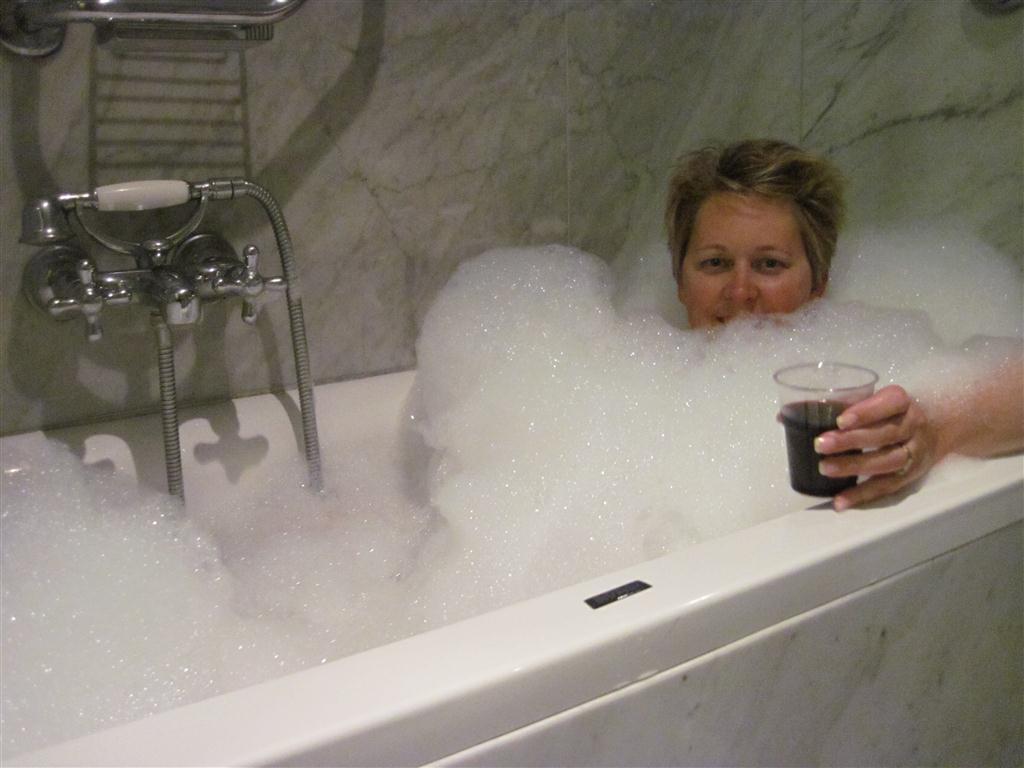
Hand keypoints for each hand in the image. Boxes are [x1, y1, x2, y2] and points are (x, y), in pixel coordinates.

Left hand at [813, 385, 940, 510]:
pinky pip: (885, 487)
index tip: (840, 420)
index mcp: (904, 403)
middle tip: (821, 444)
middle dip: (851, 440)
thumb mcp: (879, 401)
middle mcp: (914, 427)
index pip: (890, 403)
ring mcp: (914, 454)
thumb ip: (850, 405)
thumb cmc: (892, 412)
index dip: (866, 412)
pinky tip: (840, 501)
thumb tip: (803, 414)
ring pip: (886, 462)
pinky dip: (861, 495)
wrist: (936, 429)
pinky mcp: (909, 476)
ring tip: (825, 468)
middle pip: (885, 435)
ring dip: (854, 467)